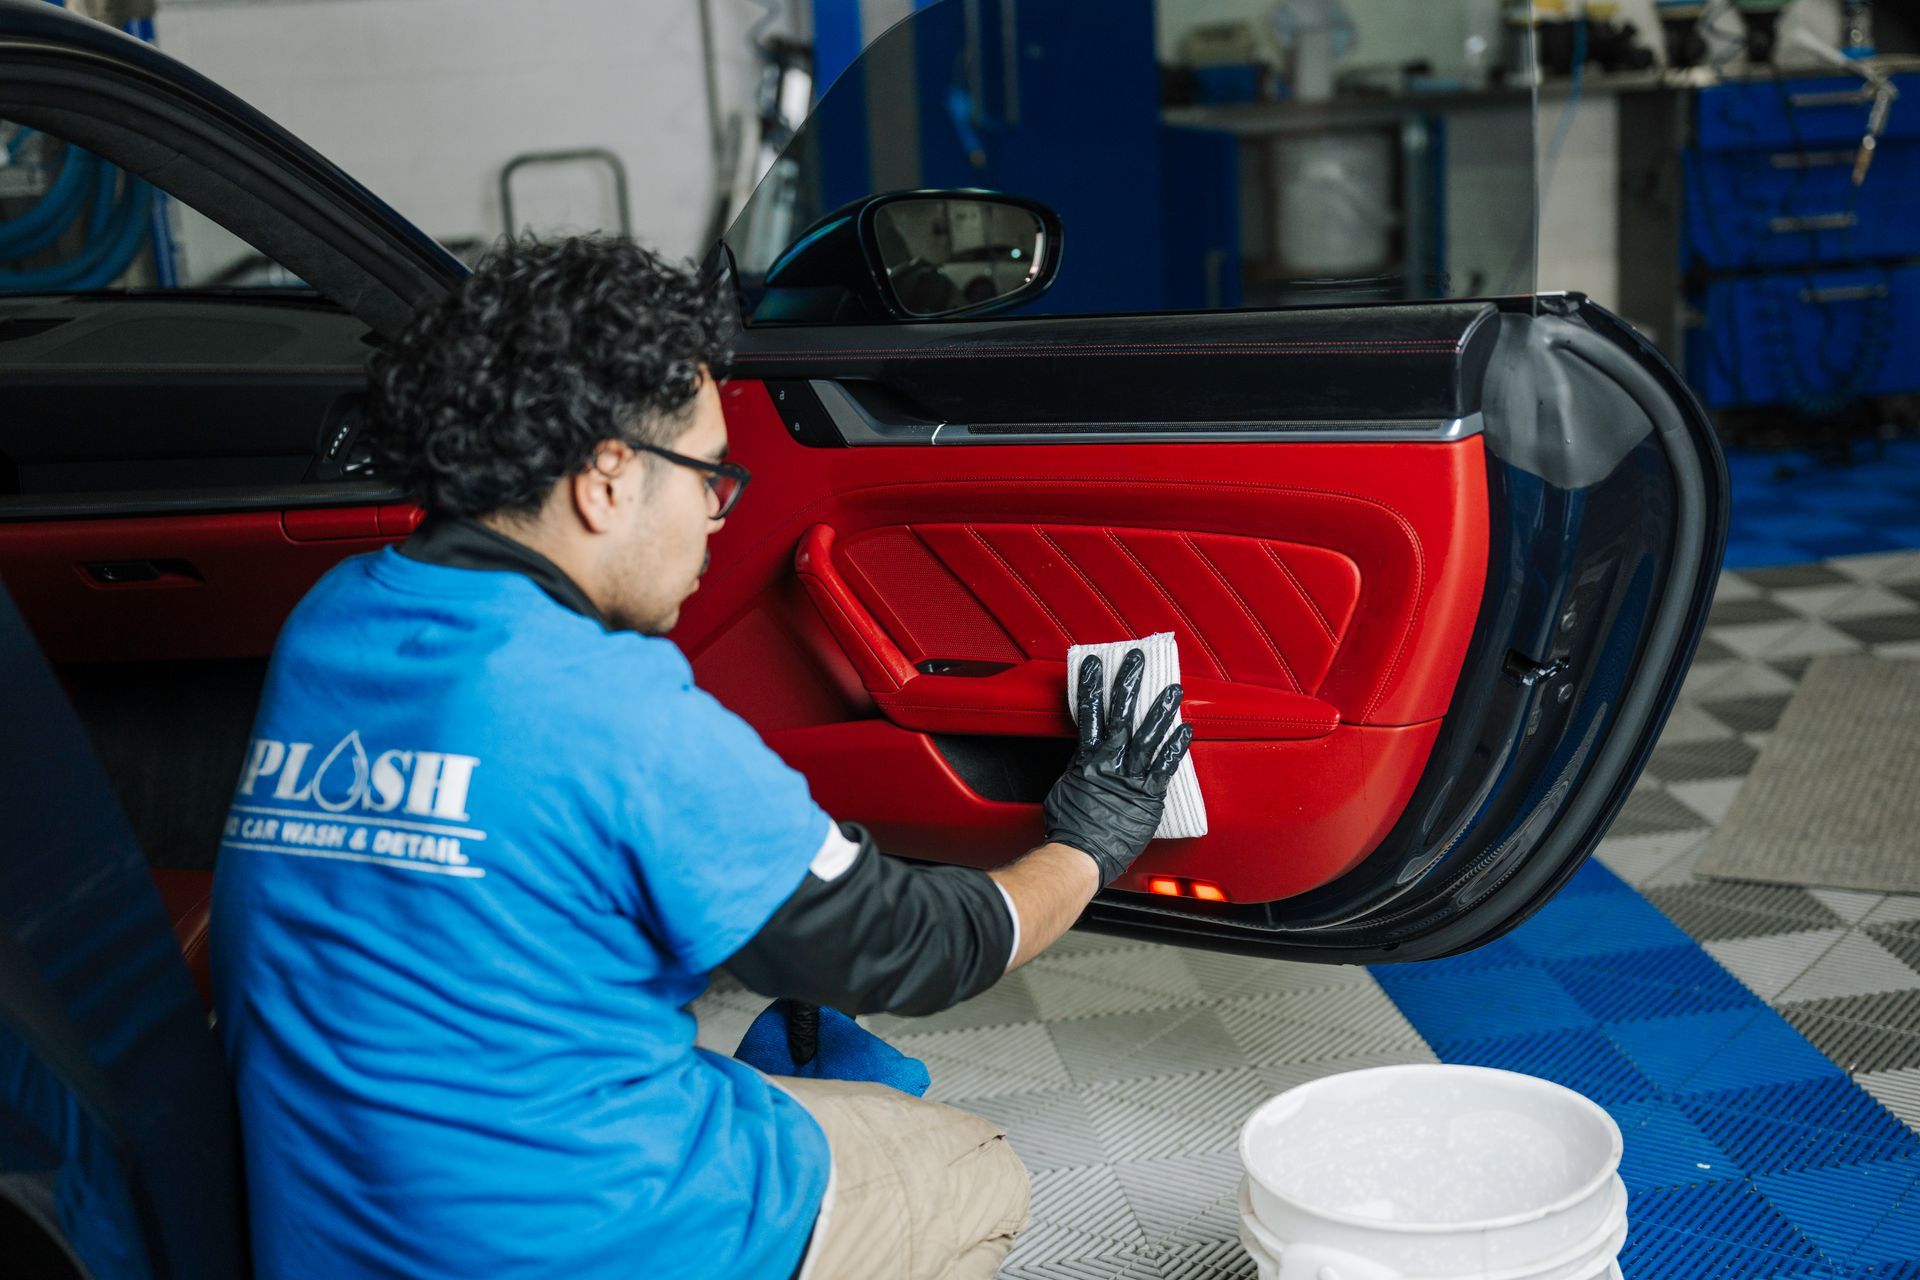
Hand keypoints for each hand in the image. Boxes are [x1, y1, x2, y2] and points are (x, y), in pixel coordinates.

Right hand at [1042, 648, 1193, 884]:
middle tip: (1135, 659)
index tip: (1095, 664)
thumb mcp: (1065, 791)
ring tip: (1172, 689)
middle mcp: (1110, 763)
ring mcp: (1130, 777)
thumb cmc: (1069, 830)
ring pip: (1148, 735)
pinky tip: (1186, 729)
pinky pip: (1166, 766)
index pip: (1089, 713)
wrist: (1080, 855)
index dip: (1093, 686)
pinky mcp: (1148, 795)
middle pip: (1121, 714)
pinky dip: (1177, 746)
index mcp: (1087, 760)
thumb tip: (1082, 766)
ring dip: (1161, 709)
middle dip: (1128, 682)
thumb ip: (1078, 772)